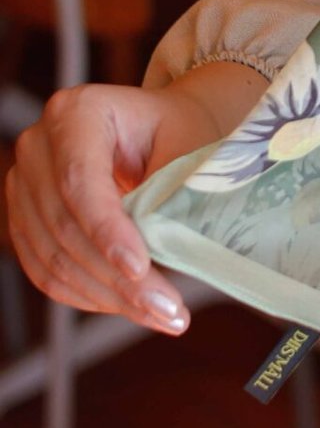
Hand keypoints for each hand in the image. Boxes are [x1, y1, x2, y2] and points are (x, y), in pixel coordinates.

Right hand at [4, 80, 230, 333]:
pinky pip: (47, 271)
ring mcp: (24, 185)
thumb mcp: (187, 144)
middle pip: (65, 227)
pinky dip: (88, 296)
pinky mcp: (26, 220)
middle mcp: (38, 145)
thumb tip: (159, 250)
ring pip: (54, 257)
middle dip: (117, 278)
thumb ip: (169, 190)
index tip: (140, 269)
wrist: (163, 127)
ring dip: (108, 297)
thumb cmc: (181, 130)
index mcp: (76, 112)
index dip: (106, 231)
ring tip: (163, 316)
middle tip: (170, 311)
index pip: (80, 181)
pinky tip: (131, 307)